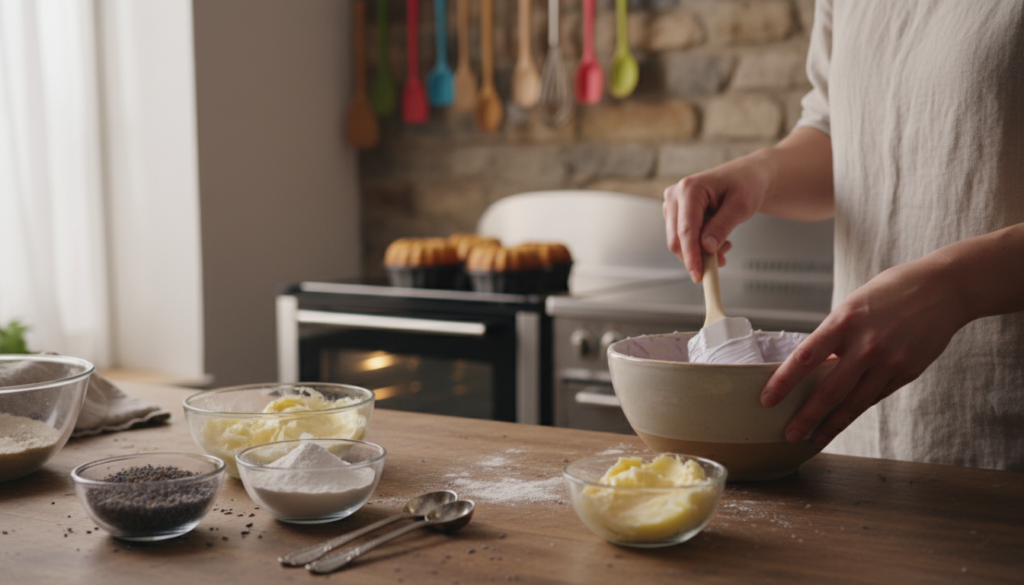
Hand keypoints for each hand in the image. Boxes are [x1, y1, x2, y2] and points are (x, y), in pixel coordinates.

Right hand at [662, 156, 769, 282]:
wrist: (746, 177)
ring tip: (725, 247)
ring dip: (700, 251)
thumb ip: (722, 226)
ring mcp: (673, 204)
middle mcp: (675, 195)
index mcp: (690, 188)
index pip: (686, 230)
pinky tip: (717, 241)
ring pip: (678, 241)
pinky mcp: (675, 213)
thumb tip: (706, 247)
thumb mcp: (741, 206)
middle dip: (697, 256)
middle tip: (720, 264)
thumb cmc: (745, 185)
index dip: (691, 256)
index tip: (698, 275)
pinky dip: (699, 246)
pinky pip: (682, 238)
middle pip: (677, 238)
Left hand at [761, 256, 970, 445]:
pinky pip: (875, 397)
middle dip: (806, 417)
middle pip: (829, 391)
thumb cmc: (890, 292)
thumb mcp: (853, 306)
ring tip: (813, 440)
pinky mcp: (907, 372)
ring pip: (854, 403)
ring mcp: (889, 362)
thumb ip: (834, 336)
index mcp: (844, 321)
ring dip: (831, 425)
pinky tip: (841, 422)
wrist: (943, 289)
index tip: (767, 399)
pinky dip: (855, 411)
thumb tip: (813, 366)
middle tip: (788, 434)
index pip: (806, 357)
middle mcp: (866, 345)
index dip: (784, 382)